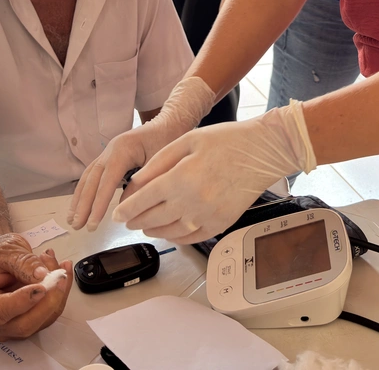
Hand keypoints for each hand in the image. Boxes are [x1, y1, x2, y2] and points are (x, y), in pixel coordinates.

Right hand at [0, 235, 71, 339]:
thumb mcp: (6, 250)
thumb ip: (22, 262)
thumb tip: (41, 275)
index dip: (20, 302)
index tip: (42, 287)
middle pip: (22, 324)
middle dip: (47, 301)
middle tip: (59, 275)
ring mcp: (7, 327)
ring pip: (39, 322)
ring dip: (56, 295)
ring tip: (59, 266)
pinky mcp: (25, 323)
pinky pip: (48, 316)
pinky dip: (59, 295)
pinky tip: (61, 274)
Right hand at [68, 76, 216, 231]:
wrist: (170, 123)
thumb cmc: (168, 140)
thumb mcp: (159, 163)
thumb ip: (142, 184)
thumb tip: (125, 207)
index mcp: (122, 149)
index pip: (106, 180)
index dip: (98, 204)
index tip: (92, 223)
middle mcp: (110, 150)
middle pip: (92, 179)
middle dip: (83, 204)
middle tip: (77, 226)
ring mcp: (108, 152)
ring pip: (88, 177)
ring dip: (79, 199)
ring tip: (72, 220)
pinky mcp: (109, 157)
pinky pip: (92, 175)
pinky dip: (85, 191)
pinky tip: (80, 204)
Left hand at [113, 101, 314, 243]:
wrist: (261, 152)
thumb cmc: (225, 141)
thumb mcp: (185, 141)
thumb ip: (157, 163)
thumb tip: (135, 184)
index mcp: (180, 178)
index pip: (142, 201)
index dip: (125, 209)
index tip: (117, 214)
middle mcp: (192, 202)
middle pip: (152, 219)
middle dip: (136, 221)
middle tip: (128, 219)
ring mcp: (207, 216)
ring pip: (169, 232)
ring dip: (153, 230)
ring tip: (145, 224)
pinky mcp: (220, 225)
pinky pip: (190, 238)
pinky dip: (175, 237)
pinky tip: (168, 230)